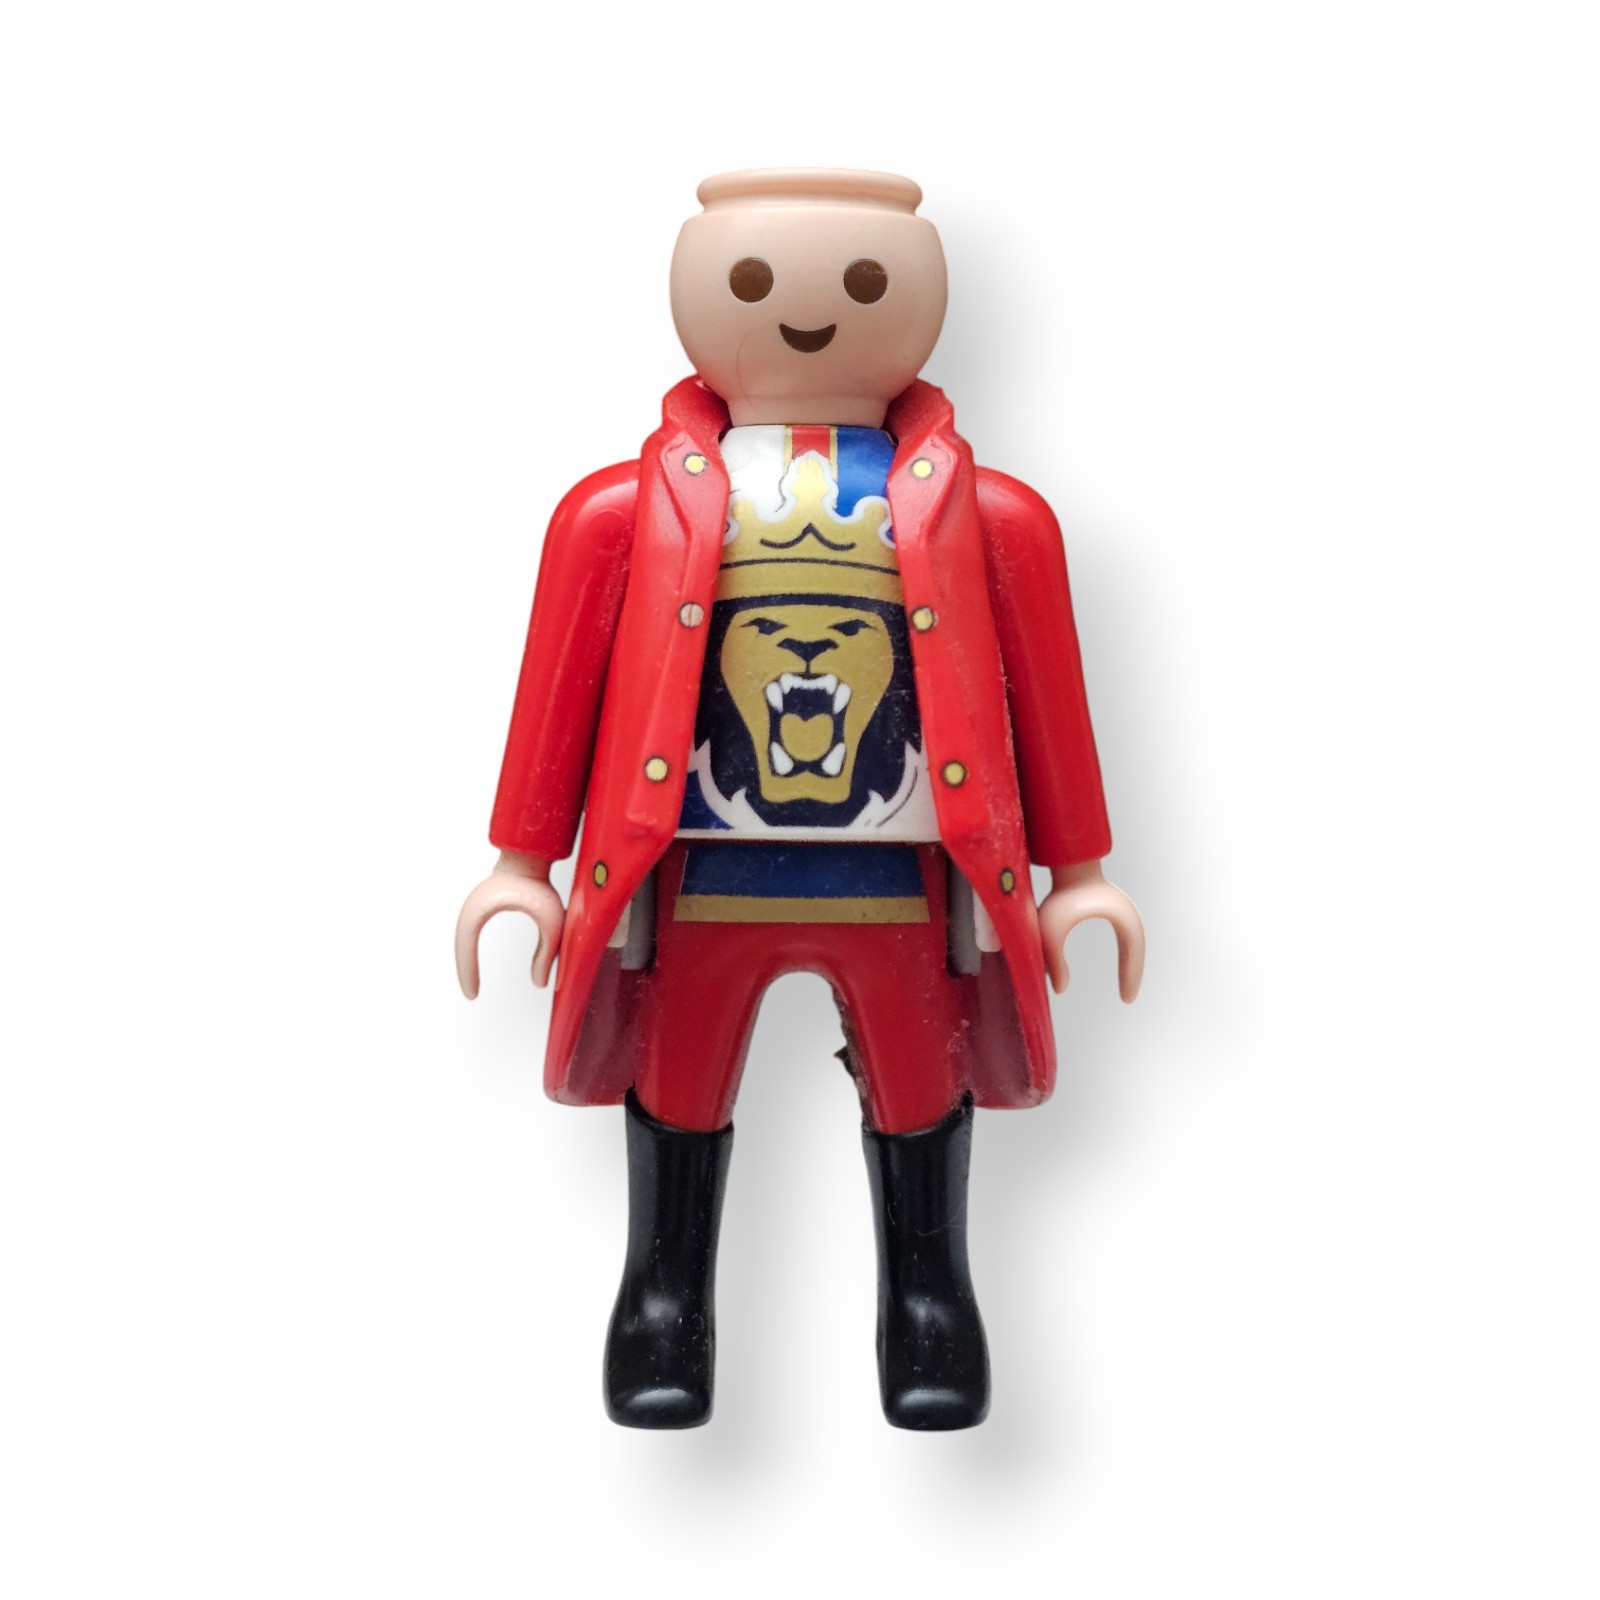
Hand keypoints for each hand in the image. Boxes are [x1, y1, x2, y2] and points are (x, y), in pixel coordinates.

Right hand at [455, 852, 566, 996]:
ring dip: (466, 960)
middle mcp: (472, 907)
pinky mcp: (481, 905)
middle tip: (471, 994)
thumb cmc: (539, 882)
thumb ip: (548, 953)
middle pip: (461, 945)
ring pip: (463, 939)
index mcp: (481, 908)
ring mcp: (474, 905)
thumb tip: (541, 983)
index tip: (472, 994)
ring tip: (472, 985)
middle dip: (465, 970)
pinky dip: (470, 950)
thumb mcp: (550, 921)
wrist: (531, 856)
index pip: (466, 946)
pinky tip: (476, 964)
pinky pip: (470, 933)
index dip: (467, 972)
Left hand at [1036, 860, 1144, 1001]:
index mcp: (1122, 918)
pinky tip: (1119, 972)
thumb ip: (1053, 960)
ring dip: (1130, 967)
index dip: (1130, 977)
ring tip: (1126, 991)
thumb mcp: (1052, 930)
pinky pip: (1126, 941)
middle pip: (1137, 952)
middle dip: (1133, 975)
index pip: (1133, 955)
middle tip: (1128, 999)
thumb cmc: (1060, 895)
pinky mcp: (1116, 911)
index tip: (1126, 1000)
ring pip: (1133, 947)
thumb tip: (1059, 990)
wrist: (1067, 865)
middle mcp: (1129, 915)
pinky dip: (1125, 958)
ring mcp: (1124, 912)